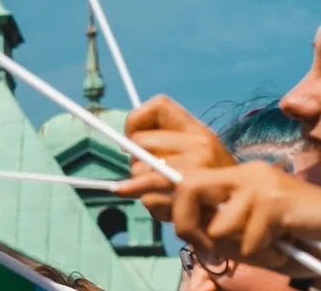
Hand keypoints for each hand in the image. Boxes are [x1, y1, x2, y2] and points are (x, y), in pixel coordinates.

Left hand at [113, 95, 236, 221]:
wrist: (244, 220)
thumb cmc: (211, 190)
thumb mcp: (193, 160)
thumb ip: (162, 147)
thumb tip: (124, 145)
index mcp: (199, 131)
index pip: (159, 105)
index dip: (137, 120)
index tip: (134, 141)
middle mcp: (201, 143)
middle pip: (139, 142)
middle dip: (138, 163)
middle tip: (155, 178)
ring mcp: (199, 167)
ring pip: (140, 172)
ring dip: (144, 190)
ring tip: (167, 198)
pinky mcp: (190, 195)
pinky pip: (149, 198)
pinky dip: (155, 208)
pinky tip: (173, 211)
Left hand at [171, 162, 320, 277]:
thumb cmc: (290, 235)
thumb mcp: (246, 231)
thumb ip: (216, 229)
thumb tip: (186, 232)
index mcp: (234, 178)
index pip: (183, 176)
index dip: (157, 189)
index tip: (137, 199)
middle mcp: (244, 173)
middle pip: (188, 188)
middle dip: (187, 225)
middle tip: (210, 250)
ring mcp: (260, 184)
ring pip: (219, 226)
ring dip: (241, 248)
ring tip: (268, 246)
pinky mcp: (275, 201)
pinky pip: (248, 241)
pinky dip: (264, 254)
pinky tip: (282, 248)